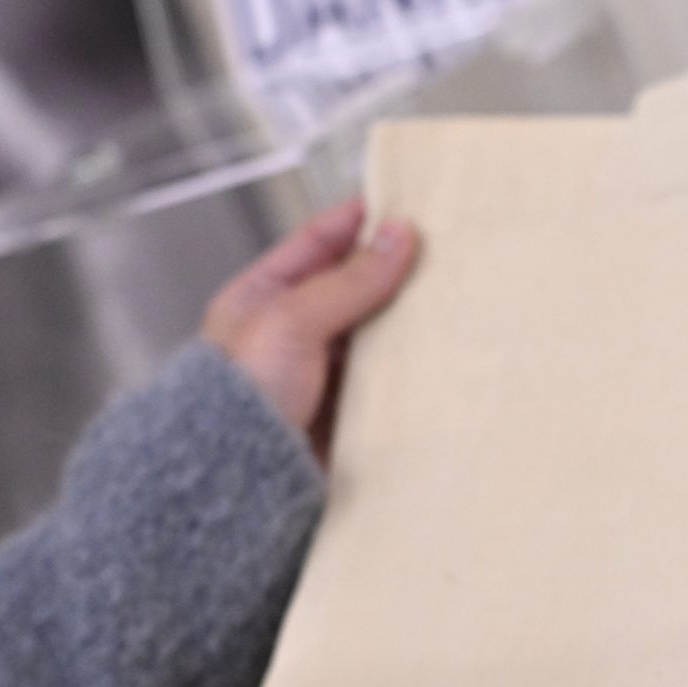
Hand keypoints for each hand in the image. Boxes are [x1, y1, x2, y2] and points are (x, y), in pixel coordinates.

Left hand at [202, 201, 418, 461]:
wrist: (234, 481)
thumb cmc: (238, 399)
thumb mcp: (291, 320)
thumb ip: (348, 280)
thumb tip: (397, 235)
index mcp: (260, 298)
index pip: (315, 243)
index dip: (357, 221)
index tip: (402, 204)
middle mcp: (289, 334)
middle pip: (351, 288)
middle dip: (393, 272)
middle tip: (442, 251)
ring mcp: (317, 374)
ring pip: (373, 334)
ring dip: (407, 321)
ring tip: (453, 299)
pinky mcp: (343, 414)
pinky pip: (385, 381)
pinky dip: (411, 368)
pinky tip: (440, 355)